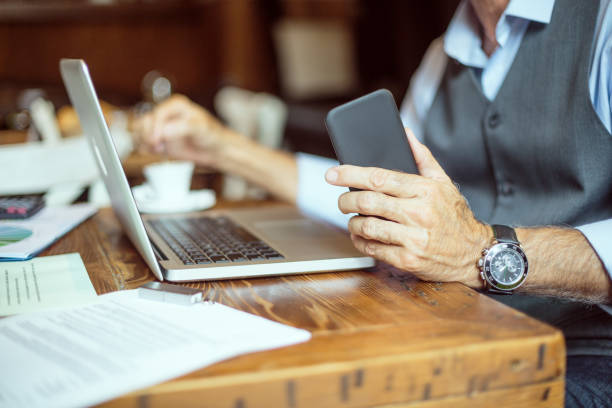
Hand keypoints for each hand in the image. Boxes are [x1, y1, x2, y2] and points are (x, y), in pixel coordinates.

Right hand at [133, 94, 243, 169]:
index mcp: (175, 105)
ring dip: (144, 141)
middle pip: (144, 121)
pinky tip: (157, 151)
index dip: (154, 128)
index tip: (157, 141)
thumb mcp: (200, 128)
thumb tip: (164, 132)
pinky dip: (145, 148)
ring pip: (139, 131)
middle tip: (158, 146)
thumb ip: (182, 128)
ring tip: (158, 149)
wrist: (215, 149)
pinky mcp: (159, 139)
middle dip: (148, 135)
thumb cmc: (211, 135)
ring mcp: (161, 126)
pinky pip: (142, 141)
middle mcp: (166, 113)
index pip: (157, 114)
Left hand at [325, 129, 490, 287]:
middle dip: (346, 200)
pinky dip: (361, 243)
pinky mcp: (409, 260)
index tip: (332, 174)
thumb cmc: (456, 216)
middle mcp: (419, 213)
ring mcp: (414, 238)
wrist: (475, 253)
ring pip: (367, 227)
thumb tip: (405, 132)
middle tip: (341, 201)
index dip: (350, 174)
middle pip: (368, 202)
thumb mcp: (444, 182)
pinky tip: (361, 238)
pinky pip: (374, 250)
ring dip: (352, 223)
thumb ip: (422, 157)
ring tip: (353, 220)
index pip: (379, 177)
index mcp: (425, 190)